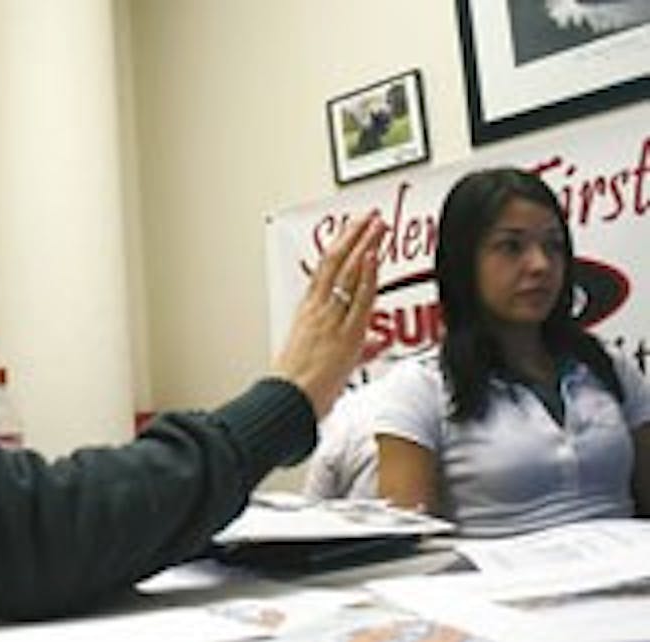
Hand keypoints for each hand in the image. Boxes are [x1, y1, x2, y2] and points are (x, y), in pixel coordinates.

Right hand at [272, 214, 384, 417]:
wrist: (288, 402)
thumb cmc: (295, 387)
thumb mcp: (321, 359)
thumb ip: (354, 347)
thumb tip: (370, 344)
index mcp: (308, 312)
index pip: (327, 270)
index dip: (342, 248)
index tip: (354, 231)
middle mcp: (318, 310)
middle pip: (337, 263)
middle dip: (354, 237)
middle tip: (368, 217)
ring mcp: (331, 319)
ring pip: (348, 274)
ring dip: (363, 246)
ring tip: (376, 225)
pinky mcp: (344, 334)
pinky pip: (357, 298)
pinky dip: (365, 274)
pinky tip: (372, 255)